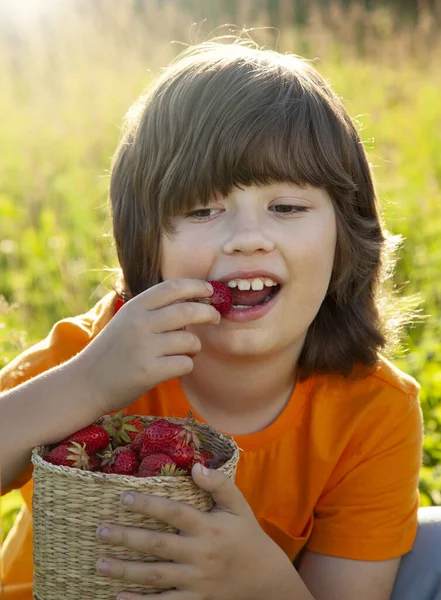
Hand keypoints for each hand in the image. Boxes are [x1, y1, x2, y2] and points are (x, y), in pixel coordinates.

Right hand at [74, 279, 219, 414]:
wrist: (85, 383)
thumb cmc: (112, 351)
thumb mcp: (127, 320)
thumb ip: (153, 310)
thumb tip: (192, 301)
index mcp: (135, 307)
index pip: (172, 287)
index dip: (195, 287)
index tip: (209, 291)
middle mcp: (139, 324)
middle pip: (188, 311)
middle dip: (208, 313)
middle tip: (215, 318)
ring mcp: (144, 348)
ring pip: (189, 340)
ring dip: (195, 346)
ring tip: (186, 351)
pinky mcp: (149, 372)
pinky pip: (185, 364)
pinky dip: (186, 365)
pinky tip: (176, 366)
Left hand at [95, 464, 295, 598]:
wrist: (265, 579)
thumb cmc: (247, 535)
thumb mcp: (238, 505)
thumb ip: (219, 484)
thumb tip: (195, 466)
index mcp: (210, 528)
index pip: (174, 513)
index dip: (149, 506)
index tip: (124, 498)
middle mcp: (201, 554)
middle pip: (158, 546)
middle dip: (127, 538)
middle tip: (101, 531)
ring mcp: (197, 581)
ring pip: (156, 576)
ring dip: (125, 571)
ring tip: (99, 563)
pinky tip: (118, 598)